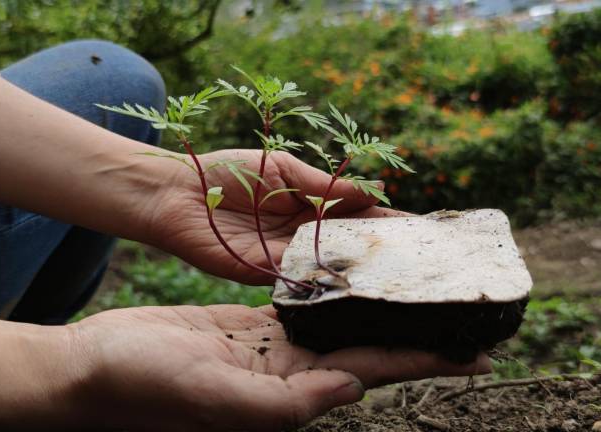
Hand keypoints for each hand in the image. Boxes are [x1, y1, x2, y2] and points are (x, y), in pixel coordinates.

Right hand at [70, 304, 489, 430]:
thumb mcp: (213, 397)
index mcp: (293, 392)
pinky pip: (304, 304)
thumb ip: (283, 403)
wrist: (94, 368)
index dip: (429, 361)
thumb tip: (351, 390)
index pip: (377, 371)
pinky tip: (356, 275)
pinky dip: (334, 290)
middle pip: (372, 346)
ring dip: (381, 307)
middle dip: (418, 331)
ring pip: (343, 322)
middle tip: (464, 309)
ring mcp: (271, 347)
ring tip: (419, 285)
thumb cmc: (143, 387)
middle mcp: (292, 372)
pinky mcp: (248, 325)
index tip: (481, 352)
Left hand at [145, 149, 404, 284]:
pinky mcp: (267, 275)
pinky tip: (356, 287)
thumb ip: (323, 185)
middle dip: (383, 250)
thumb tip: (371, 192)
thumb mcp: (282, 168)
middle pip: (351, 244)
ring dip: (362, 270)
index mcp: (310, 204)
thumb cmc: (227, 171)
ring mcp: (287, 256)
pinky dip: (328, 282)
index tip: (419, 227)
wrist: (179, 193)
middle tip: (421, 260)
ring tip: (399, 277)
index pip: (356, 214)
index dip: (386, 220)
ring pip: (332, 265)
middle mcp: (304, 234)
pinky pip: (303, 280)